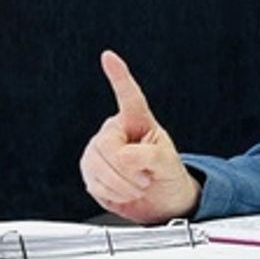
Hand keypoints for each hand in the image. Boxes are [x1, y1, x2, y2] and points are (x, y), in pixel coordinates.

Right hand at [79, 50, 201, 223]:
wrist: (161, 201)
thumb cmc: (168, 175)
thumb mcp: (169, 163)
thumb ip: (150, 156)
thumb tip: (125, 158)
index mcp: (137, 121)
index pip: (129, 97)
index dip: (118, 76)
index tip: (108, 57)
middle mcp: (114, 132)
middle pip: (107, 147)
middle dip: (128, 170)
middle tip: (145, 176)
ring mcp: (99, 151)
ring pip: (98, 167)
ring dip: (123, 185)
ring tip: (137, 183)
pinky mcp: (90, 171)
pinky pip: (94, 184)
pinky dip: (113, 194)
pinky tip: (124, 191)